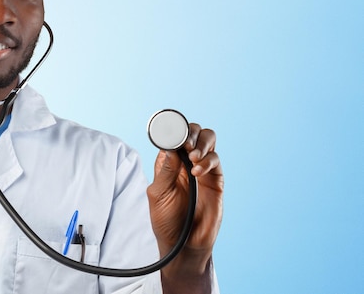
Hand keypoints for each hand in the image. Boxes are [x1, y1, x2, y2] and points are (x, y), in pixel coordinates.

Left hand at [146, 123, 223, 290]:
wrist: (183, 245)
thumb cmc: (166, 221)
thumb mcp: (158, 194)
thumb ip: (165, 171)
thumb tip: (170, 147)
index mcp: (168, 162)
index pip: (173, 136)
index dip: (174, 130)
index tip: (173, 134)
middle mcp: (185, 162)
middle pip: (194, 133)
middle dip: (190, 132)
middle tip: (185, 144)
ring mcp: (202, 169)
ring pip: (208, 140)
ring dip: (201, 142)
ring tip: (192, 157)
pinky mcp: (215, 180)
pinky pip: (215, 161)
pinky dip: (207, 161)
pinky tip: (197, 172)